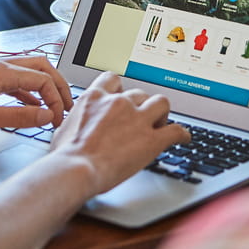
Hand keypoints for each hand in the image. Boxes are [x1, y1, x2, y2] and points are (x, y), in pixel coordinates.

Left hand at [0, 56, 73, 133]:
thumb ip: (19, 116)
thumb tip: (46, 115)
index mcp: (1, 72)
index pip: (42, 79)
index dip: (56, 99)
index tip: (57, 118)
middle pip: (41, 67)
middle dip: (57, 86)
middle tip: (67, 106)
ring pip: (28, 71)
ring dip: (44, 87)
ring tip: (53, 107)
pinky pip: (14, 79)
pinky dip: (28, 91)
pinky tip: (29, 106)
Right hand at [50, 72, 189, 195]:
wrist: (76, 169)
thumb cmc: (65, 155)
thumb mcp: (64, 129)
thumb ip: (77, 120)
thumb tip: (75, 128)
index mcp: (96, 97)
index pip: (113, 79)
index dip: (120, 88)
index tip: (122, 96)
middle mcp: (119, 103)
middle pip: (140, 93)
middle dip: (142, 105)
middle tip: (141, 119)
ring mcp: (137, 119)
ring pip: (161, 103)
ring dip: (162, 113)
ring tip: (161, 124)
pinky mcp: (152, 140)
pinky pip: (176, 130)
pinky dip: (182, 134)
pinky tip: (183, 138)